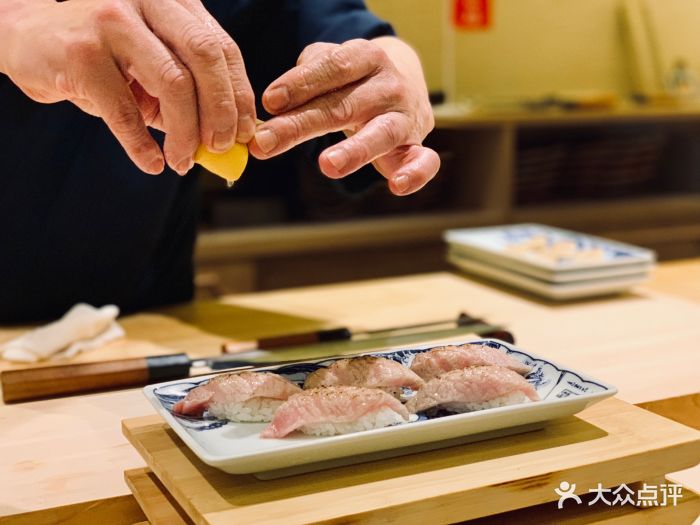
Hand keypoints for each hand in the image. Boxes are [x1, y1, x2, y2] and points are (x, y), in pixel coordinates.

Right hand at [0, 0, 254, 174]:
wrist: (21, 30)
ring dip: (186, 133)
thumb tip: (218, 141)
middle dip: (222, 111)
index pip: (221, 47)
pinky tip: (152, 163)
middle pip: (205, 58)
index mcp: (171, 0)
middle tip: (222, 147)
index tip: (246, 131)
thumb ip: (180, 89)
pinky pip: (125, 111)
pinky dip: (142, 145)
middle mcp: (146, 0)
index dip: (239, 94)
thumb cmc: (95, 49)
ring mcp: (112, 21)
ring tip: (182, 162)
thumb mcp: (145, 58)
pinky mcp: (80, 53)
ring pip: (173, 84)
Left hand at [248, 37, 438, 194]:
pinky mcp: (416, 147)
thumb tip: (272, 105)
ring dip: (354, 151)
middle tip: (266, 143)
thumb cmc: (354, 81)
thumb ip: (304, 77)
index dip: (301, 83)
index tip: (270, 102)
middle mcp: (389, 86)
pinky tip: (397, 186)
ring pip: (381, 134)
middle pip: (344, 106)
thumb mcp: (331, 67)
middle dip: (301, 125)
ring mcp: (405, 118)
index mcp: (366, 58)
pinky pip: (424, 162)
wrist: (405, 87)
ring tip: (327, 165)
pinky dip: (416, 174)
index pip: (333, 67)